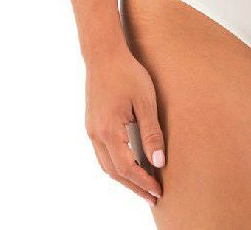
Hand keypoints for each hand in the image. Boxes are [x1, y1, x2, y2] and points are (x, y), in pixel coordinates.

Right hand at [84, 44, 165, 207]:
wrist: (104, 54)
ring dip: (124, 177)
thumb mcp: (145, 101)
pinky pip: (103, 152)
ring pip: (106, 164)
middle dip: (133, 186)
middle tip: (152, 196)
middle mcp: (96, 134)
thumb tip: (159, 163)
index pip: (126, 168)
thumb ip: (152, 133)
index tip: (158, 191)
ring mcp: (92, 129)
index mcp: (109, 131)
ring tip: (143, 185)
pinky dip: (116, 164)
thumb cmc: (127, 73)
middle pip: (114, 172)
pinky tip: (129, 164)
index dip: (142, 182)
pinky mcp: (93, 123)